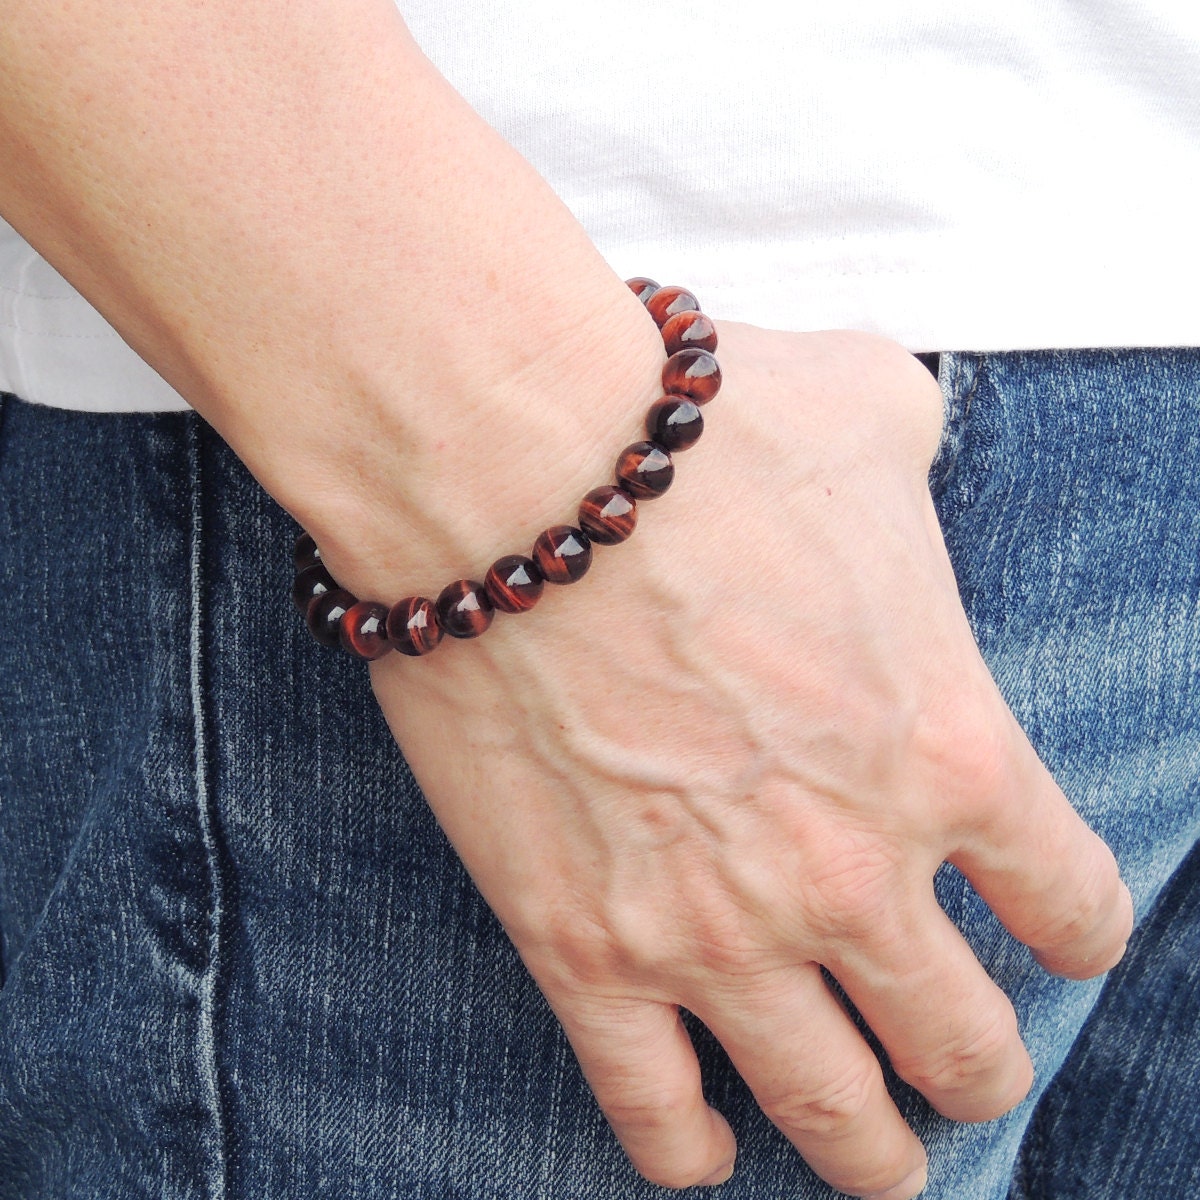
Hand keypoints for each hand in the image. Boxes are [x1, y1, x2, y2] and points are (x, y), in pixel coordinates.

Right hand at [368, 323, 1133, 1197]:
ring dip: (870, 1154)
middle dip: (980, 1069)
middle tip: (968, 1067)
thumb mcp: (871, 413)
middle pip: (964, 1043)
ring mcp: (714, 928)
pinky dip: (687, 1147)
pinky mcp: (582, 944)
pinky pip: (648, 1104)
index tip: (1046, 932)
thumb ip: (920, 456)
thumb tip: (900, 446)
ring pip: (831, 1112)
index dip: (1072, 929)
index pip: (1071, 904)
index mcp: (949, 750)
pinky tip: (704, 1151)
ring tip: (879, 1165)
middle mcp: (852, 870)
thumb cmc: (700, 433)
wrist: (516, 470)